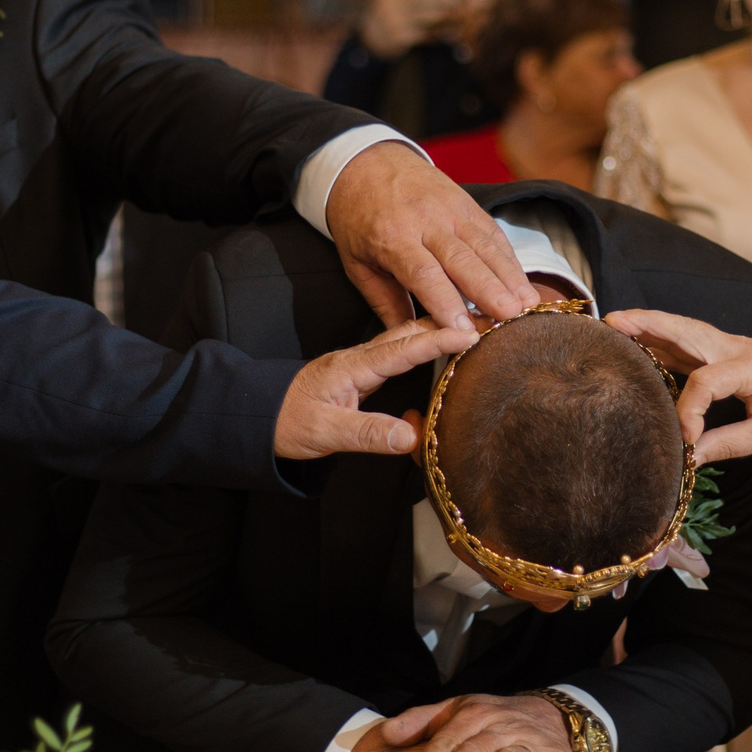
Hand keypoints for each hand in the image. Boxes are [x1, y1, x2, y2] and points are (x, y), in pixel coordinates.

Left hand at [274, 317, 475, 459]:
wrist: (259, 414)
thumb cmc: (287, 422)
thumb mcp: (325, 433)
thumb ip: (367, 433)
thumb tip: (412, 434)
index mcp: (353, 367)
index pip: (403, 348)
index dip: (439, 340)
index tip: (473, 334)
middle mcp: (362, 357)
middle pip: (413, 331)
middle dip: (453, 321)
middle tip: (492, 317)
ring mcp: (365, 360)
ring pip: (411, 334)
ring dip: (445, 326)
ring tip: (480, 322)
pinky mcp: (366, 367)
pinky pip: (405, 346)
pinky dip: (431, 339)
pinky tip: (447, 341)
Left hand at [324, 142, 536, 330]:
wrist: (366, 162)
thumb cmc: (357, 218)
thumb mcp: (356, 262)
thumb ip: (383, 302)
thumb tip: (407, 342)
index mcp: (391, 237)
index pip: (423, 274)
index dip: (446, 302)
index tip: (464, 331)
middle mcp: (424, 220)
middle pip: (462, 259)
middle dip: (490, 290)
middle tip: (511, 317)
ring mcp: (449, 208)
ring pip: (484, 245)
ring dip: (509, 275)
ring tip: (528, 303)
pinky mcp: (466, 202)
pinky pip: (491, 232)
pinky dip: (509, 257)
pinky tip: (522, 281)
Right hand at [357, 0, 455, 58]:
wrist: (373, 36)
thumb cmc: (392, 5)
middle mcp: (387, 2)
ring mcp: (392, 21)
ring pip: (421, 18)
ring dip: (441, 16)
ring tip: (457, 12)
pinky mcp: (400, 38)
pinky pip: (423, 35)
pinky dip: (439, 33)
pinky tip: (452, 30)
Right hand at [603, 309, 751, 463]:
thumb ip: (729, 444)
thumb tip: (689, 457)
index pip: (706, 382)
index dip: (688, 412)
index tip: (686, 443)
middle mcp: (736, 348)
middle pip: (686, 331)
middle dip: (648, 325)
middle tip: (612, 322)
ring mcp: (729, 345)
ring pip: (683, 330)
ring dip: (649, 325)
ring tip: (613, 324)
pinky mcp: (724, 350)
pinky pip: (688, 341)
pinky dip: (661, 338)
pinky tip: (637, 343)